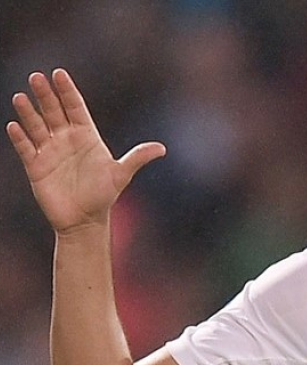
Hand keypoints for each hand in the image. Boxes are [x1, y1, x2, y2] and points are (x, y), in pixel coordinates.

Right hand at [6, 69, 164, 234]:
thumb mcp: (121, 175)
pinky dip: (20, 137)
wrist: (84, 220)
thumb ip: (137, 158)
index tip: (59, 73)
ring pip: (36, 126)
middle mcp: (66, 139)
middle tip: (37, 77)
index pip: (75, 107)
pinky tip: (14, 125)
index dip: (67, 91)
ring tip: (20, 97)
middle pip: (54, 111)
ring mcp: (50, 151)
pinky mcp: (36, 166)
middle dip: (45, 95)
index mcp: (86, 136)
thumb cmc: (103, 196)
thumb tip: (162, 148)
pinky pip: (25, 148)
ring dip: (28, 112)